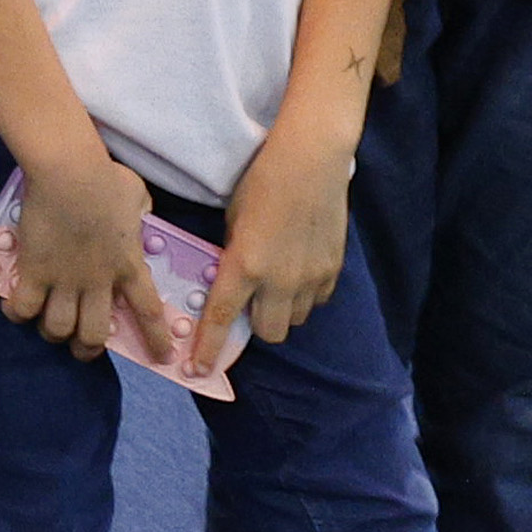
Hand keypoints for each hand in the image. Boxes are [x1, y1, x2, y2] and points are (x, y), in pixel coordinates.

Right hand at [0, 154, 171, 360]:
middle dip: (87, 348)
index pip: (148, 312)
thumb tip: (138, 211)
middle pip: (94, 334)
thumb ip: (139, 211)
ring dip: (54, 332)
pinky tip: (15, 309)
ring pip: (58, 328)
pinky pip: (23, 307)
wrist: (70, 173)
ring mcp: (64, 279)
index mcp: (129, 265)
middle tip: (82, 345)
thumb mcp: (137, 196)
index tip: (163, 358)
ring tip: (49, 327)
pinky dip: (18, 313)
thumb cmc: (105, 178)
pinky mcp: (34, 270)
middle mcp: (98, 282)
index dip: (156, 340)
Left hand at [209, 127, 357, 358]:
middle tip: (250, 303)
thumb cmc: (262, 180)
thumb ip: (233, 255)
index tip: (197, 370)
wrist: (312, 161)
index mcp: (245, 265)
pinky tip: (300, 267)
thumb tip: (233, 278)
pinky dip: (305, 295)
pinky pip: (317, 300)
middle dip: (256, 325)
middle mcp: (279, 281)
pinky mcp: (334, 271)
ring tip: (278, 279)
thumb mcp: (233, 219)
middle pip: (269, 333)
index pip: (222, 318)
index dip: (208, 348)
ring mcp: (311, 279)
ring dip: (282, 310)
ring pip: (295, 319)